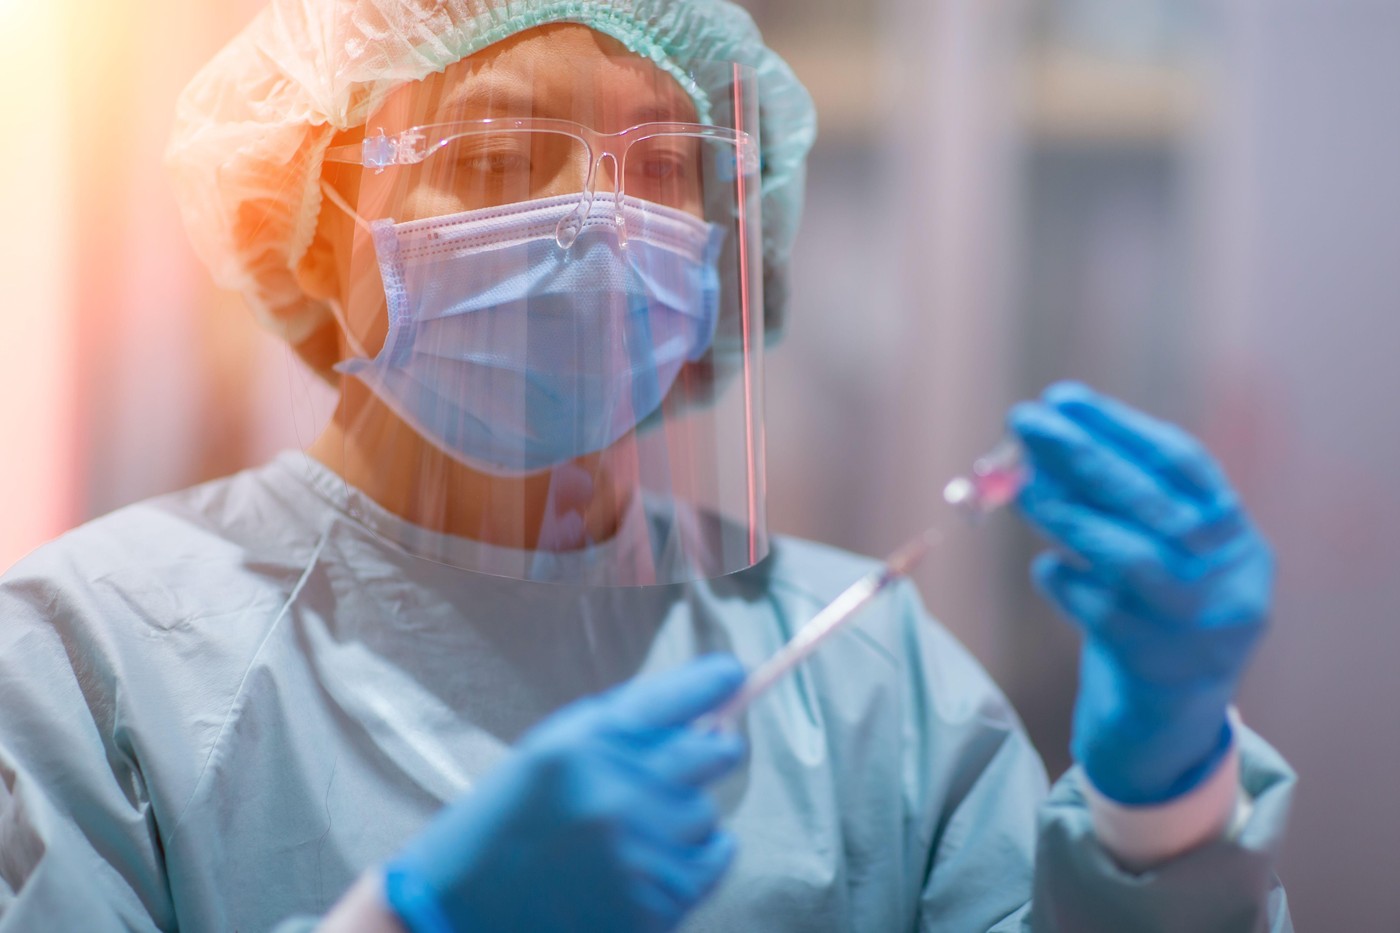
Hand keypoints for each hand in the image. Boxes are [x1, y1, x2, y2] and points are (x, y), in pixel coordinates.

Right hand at [383, 655, 747, 932]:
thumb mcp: (551, 750)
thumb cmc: (509, 821)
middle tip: (685, 766)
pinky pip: (715, 860)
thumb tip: (703, 708)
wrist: (460, 909)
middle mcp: (615, 792)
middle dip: (708, 754)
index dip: (715, 681)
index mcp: (584, 743)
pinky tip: (651, 862)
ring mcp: (637, 851)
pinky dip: (697, 860)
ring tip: (630, 834)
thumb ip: (621, 727)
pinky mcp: (653, 902)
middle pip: (714, 752)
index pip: (678, 696)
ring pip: (707, 812)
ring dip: (683, 819)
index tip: (732, 676)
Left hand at [1009, 383, 1272, 804]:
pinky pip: (1099, 611)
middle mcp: (1232, 579)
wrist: (1171, 724)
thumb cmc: (1151, 616)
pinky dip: (1064, 581)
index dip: (1121, 425)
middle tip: (1024, 421)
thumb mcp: (1153, 554)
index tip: (1063, 397)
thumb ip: (1111, 503)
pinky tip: (1045, 568)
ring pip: (1129, 556)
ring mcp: (1201, 628)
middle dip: (1081, 454)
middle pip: (1154, 502)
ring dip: (1066, 514)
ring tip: (1017, 488)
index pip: (1183, 463)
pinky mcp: (1159, 668)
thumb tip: (1038, 442)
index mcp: (1237, 538)